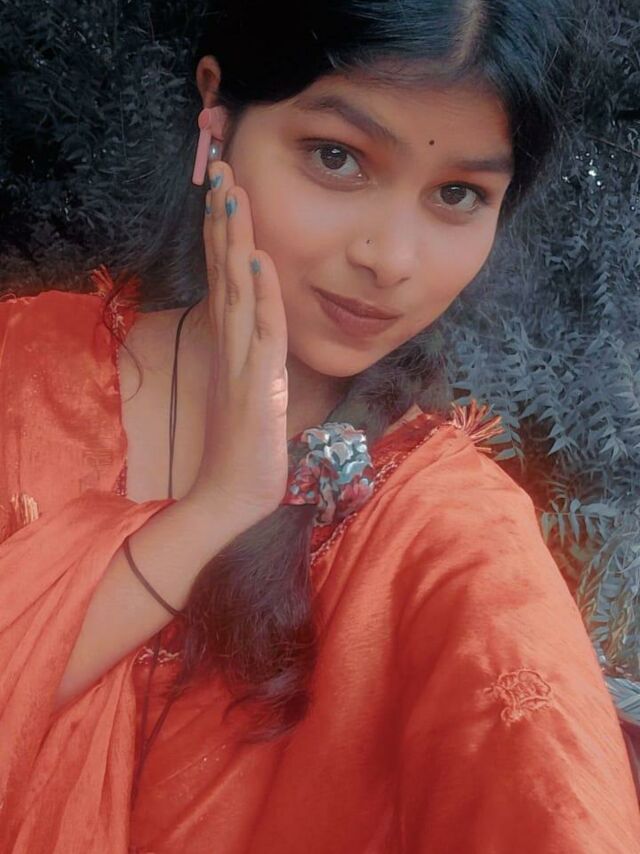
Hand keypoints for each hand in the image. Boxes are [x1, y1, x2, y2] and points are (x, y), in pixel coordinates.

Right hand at [186, 159, 289, 524]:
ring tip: (234, 194)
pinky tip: (259, 262)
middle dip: (224, 219)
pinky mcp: (257, 386)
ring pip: (238, 291)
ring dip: (236, 241)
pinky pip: (261, 334)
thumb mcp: (254, 393)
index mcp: (231, 346)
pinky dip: (260, 296)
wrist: (229, 496)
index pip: (224, 278)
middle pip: (224, 272)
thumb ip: (256, 359)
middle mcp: (230, 345)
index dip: (222, 234)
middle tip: (221, 168)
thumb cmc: (244, 449)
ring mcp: (240, 363)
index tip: (223, 191)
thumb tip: (265, 332)